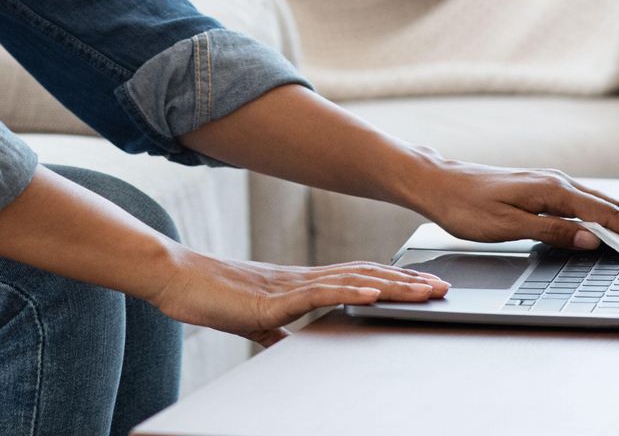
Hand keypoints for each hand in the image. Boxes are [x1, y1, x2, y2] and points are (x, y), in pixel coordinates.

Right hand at [145, 248, 452, 347]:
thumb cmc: (209, 295)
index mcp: (300, 284)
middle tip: (443, 287)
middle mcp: (302, 279)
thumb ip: (277, 329)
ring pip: (351, 282)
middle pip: (365, 276)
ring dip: (391, 286)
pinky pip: (317, 294)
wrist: (175, 279)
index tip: (423, 286)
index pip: (358, 279)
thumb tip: (291, 343)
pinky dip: (348, 293)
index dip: (393, 281)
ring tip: (423, 290)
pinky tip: (371, 294)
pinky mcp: (272, 298)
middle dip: (407, 282)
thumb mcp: (253, 320)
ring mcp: (289, 285)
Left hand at [408, 153, 618, 251]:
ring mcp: (552, 184)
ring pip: (604, 203)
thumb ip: (551, 231)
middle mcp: (558, 182)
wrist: (438, 182)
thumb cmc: (465, 206)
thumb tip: (592, 240)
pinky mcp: (545, 190)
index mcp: (553, 190)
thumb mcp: (505, 225)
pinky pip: (589, 203)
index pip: (607, 215)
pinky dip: (613, 214)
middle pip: (615, 206)